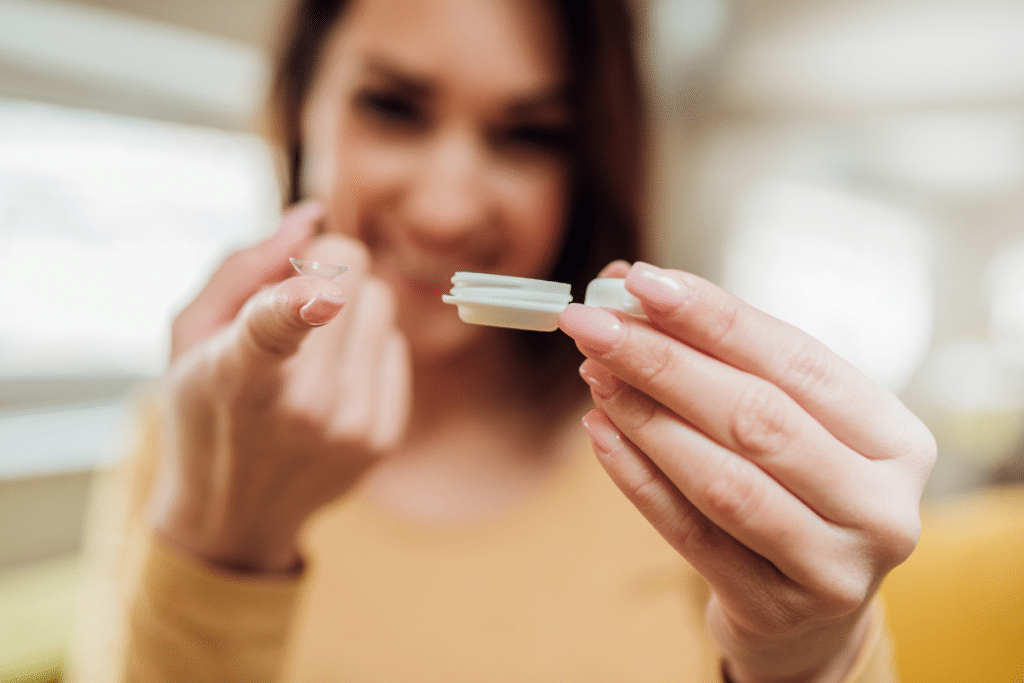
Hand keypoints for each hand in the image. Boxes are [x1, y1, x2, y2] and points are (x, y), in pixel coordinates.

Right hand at [151, 202, 410, 572]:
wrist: (233, 511)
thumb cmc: (205, 405)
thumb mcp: (191, 334)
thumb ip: (243, 265)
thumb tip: (311, 217)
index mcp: (237, 376)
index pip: (271, 330)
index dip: (297, 305)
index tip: (320, 295)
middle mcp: (304, 407)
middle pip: (351, 273)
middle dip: (323, 274)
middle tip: (289, 312)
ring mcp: (352, 426)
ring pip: (381, 303)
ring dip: (349, 311)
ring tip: (309, 355)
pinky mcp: (384, 438)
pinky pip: (395, 345)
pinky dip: (366, 351)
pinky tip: (332, 385)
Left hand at [559, 261, 934, 682]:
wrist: (810, 609)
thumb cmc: (795, 488)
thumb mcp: (787, 418)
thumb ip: (724, 356)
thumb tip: (631, 288)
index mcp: (896, 440)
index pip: (796, 360)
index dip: (714, 316)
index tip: (640, 280)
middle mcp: (879, 507)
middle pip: (757, 418)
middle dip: (664, 360)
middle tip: (593, 322)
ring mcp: (832, 568)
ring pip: (723, 480)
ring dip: (645, 417)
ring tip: (595, 372)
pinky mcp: (774, 610)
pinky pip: (689, 534)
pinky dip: (636, 478)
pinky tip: (598, 432)